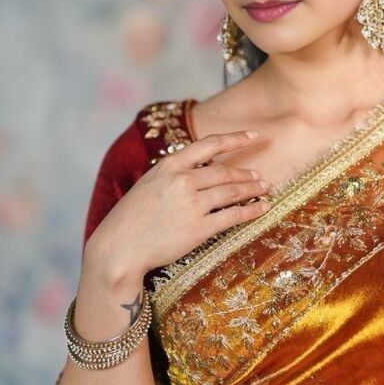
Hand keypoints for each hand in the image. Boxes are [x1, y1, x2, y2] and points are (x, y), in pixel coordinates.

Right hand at [85, 130, 269, 279]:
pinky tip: (261, 208)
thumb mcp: (149, 185)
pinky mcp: (199, 229)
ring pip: (232, 192)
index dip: (235, 139)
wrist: (119, 248)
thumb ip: (173, 174)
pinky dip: (251, 211)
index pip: (209, 145)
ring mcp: (192, 205)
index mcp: (169, 166)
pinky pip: (233, 216)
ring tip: (264, 188)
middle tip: (260, 176)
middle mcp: (183, 181)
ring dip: (252, 189)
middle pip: (225, 172)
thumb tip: (199, 170)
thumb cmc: (130, 219)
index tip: (253, 135)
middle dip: (247, 173)